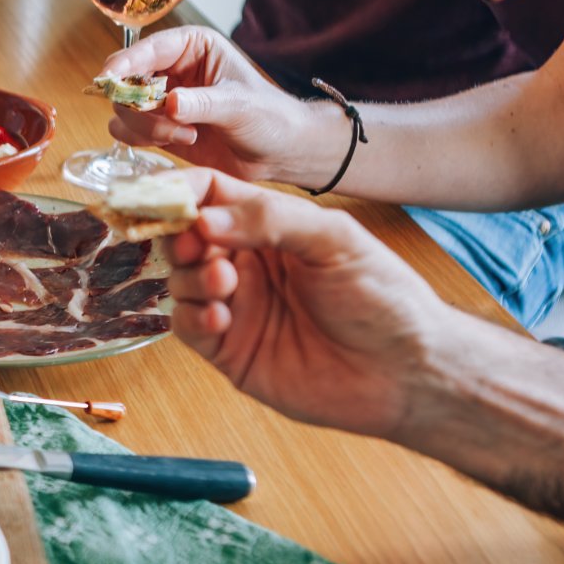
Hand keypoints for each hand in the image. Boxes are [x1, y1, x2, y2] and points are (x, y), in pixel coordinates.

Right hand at [101, 27, 348, 188]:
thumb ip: (203, 103)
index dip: (125, 62)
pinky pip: (129, 132)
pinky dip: (145, 140)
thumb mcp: (239, 106)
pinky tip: (183, 142)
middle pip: (126, 81)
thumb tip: (169, 103)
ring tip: (187, 135)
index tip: (109, 77)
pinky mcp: (157, 128)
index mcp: (192, 47)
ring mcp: (161, 100)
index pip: (148, 49)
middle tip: (171, 122)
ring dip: (146, 127)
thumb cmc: (268, 117)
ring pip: (123, 109)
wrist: (277, 152)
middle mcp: (171, 70)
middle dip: (139, 105)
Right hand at [164, 170, 456, 438]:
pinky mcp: (228, 349)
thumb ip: (270, 219)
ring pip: (179, 281)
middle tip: (194, 243)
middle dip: (178, 236)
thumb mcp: (335, 240)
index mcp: (272, 225)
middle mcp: (248, 262)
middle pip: (183, 237)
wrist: (406, 371)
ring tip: (222, 283)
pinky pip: (186, 326)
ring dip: (189, 277)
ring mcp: (236, 306)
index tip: (156, 196)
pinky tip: (221, 317)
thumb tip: (204, 217)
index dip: (178, 192)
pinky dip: (192, 317)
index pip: (210, 196)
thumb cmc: (384, 298)